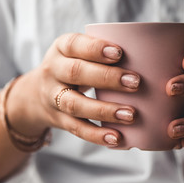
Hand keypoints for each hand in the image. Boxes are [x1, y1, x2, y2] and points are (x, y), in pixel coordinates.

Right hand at [6, 33, 139, 146]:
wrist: (36, 94)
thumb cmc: (71, 66)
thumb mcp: (76, 52)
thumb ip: (100, 51)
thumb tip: (147, 57)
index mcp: (61, 48)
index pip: (74, 45)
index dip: (95, 49)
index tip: (119, 53)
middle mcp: (53, 71)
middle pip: (75, 73)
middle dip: (106, 78)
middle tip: (135, 82)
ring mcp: (53, 97)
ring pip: (75, 104)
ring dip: (104, 110)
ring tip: (131, 114)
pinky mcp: (58, 119)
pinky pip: (76, 128)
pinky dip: (96, 135)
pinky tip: (116, 137)